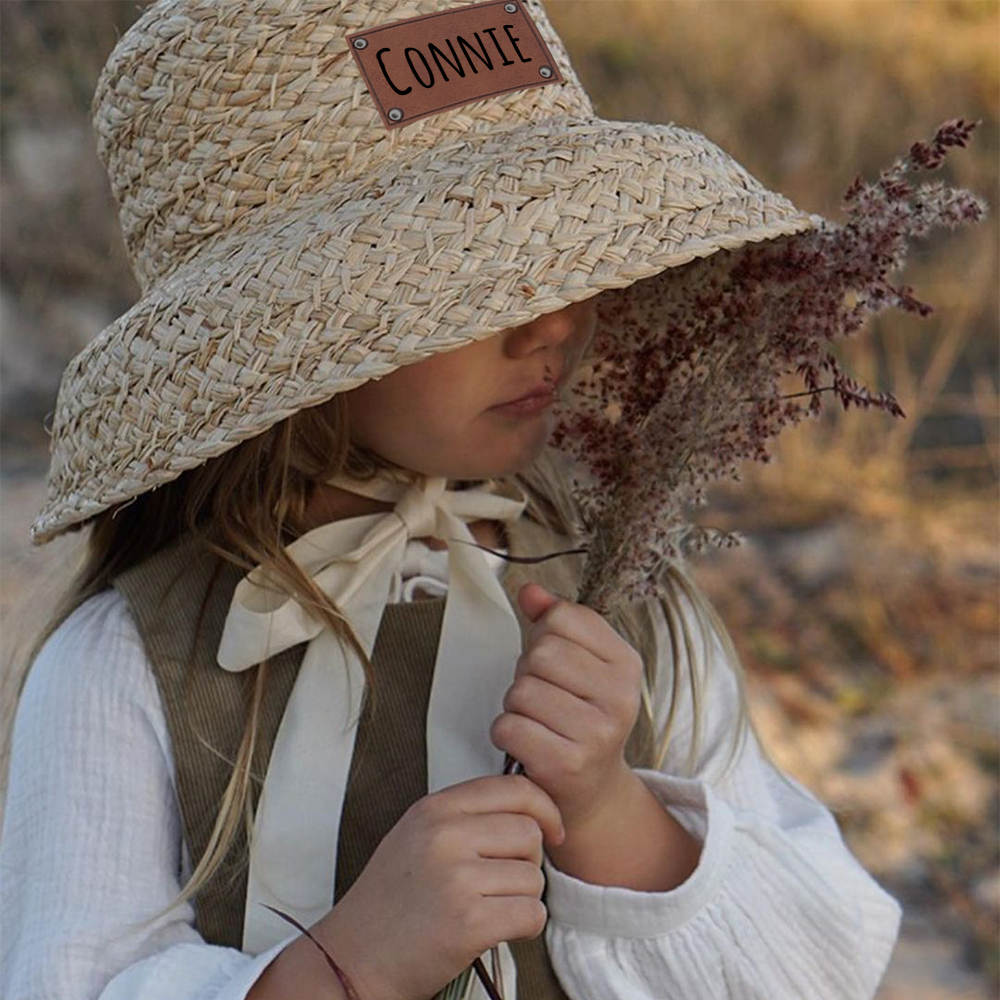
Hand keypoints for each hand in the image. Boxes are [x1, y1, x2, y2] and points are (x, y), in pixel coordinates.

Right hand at [315, 773, 564, 999]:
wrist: (351, 958)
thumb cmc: (389, 901)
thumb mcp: (416, 835)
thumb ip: (465, 816)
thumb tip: (528, 808)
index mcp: (435, 809)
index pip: (513, 788)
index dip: (544, 808)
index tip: (552, 829)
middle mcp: (445, 836)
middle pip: (529, 832)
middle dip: (528, 861)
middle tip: (504, 883)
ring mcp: (456, 879)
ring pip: (533, 877)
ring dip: (523, 898)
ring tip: (489, 908)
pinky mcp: (468, 923)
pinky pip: (531, 914)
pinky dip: (525, 926)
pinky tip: (497, 930)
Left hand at [490, 583, 644, 831]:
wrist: (592, 791)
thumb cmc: (579, 716)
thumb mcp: (579, 664)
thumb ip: (555, 621)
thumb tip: (530, 590)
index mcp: (626, 662)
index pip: (561, 618)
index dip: (543, 638)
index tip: (556, 666)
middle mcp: (621, 696)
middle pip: (540, 654)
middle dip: (526, 674)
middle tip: (543, 699)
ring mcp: (597, 732)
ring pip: (521, 690)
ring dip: (515, 706)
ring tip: (537, 722)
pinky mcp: (567, 763)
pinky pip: (509, 726)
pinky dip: (506, 734)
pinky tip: (527, 744)